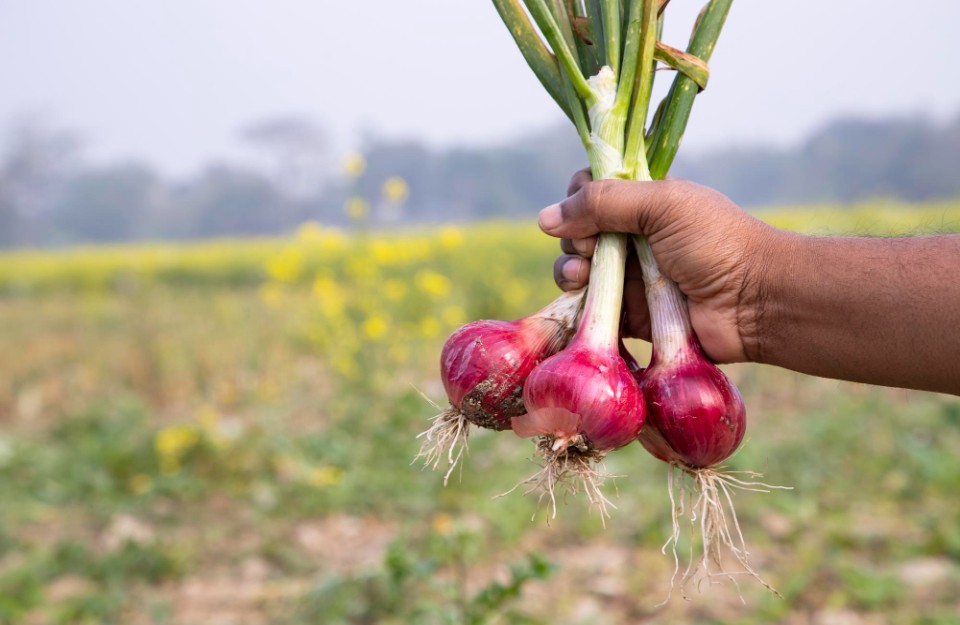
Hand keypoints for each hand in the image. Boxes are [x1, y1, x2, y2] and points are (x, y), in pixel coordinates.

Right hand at [539, 169, 783, 363]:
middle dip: (574, 235)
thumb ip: (604, 202)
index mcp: (646, 203)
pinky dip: (577, 304)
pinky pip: (589, 310)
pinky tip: (582, 295)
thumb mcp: (662, 204)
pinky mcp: (629, 317)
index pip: (594, 191)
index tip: (583, 203)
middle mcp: (635, 239)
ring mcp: (630, 279)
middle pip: (578, 231)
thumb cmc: (716, 243)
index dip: (579, 196)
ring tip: (582, 274)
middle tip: (592, 247)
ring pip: (576, 270)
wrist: (755, 303)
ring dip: (568, 268)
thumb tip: (545, 217)